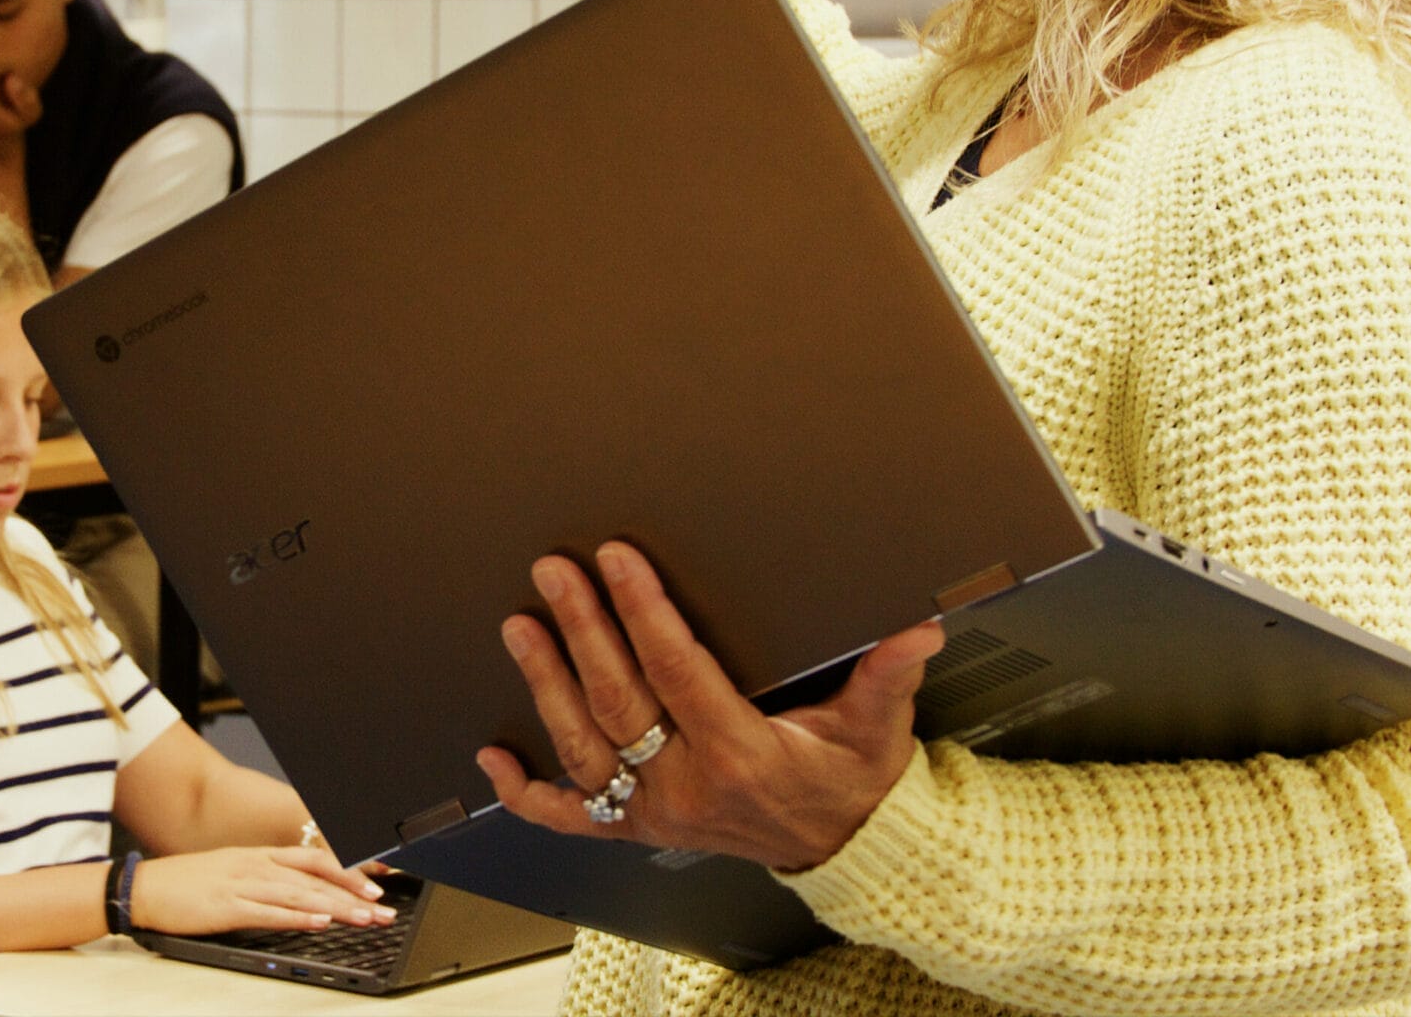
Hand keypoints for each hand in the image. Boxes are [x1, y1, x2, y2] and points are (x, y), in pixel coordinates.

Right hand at [130, 847, 397, 936]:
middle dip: (353, 893)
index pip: (314, 860)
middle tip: (384, 908)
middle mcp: (257, 866)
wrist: (144, 887)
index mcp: (259, 856)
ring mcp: (243, 885)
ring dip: (336, 907)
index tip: (376, 884)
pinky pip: (269, 913)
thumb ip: (266, 880)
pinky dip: (298, 918)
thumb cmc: (187, 883)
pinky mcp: (227, 907)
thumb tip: (299, 895)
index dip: (348, 870)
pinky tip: (320, 923)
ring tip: (365, 918)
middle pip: (315, 878)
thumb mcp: (233, 872)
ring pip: (300, 895)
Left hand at [476, 541, 944, 872]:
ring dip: (545, 685)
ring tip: (520, 626)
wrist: (847, 850)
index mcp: (741, 754)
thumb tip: (919, 629)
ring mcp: (656, 812)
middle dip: (583, 629)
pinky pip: (570, 818)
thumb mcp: (880, 726)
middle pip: (619, 700)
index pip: (677, 670)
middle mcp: (688, 787)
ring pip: (583, 748)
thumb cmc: (854, 780)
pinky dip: (525, 793)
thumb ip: (890, 674)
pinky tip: (491, 757)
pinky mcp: (639, 829)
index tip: (616, 560)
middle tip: (555, 572)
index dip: (643, 612)